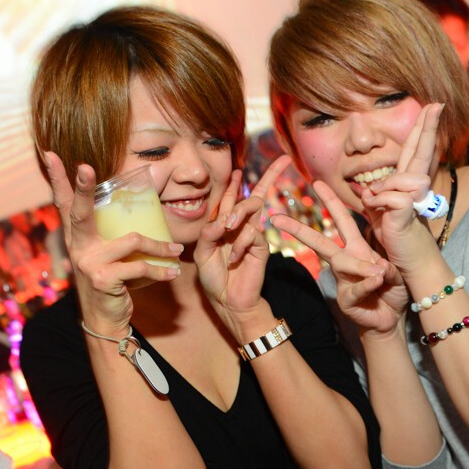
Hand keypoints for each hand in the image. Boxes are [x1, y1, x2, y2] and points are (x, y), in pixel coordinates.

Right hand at [44, 152, 182, 334]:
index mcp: (78, 236)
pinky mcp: (104, 279)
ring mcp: (89, 263)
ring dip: (159, 246)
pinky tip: (172, 273)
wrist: (105, 319)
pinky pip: (139, 268)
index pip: (64, 203)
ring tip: (176, 251)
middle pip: (80, 211)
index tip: (50, 154)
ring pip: (131, 241)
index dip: (58, 179)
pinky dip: (160, 270)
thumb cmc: (111, 281)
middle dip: (83, 188)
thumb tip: (142, 208)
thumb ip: (113, 234)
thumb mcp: (106, 255)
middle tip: (85, 167)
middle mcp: (78, 247)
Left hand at [195, 156, 291, 322]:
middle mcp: (241, 226)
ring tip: (228, 227)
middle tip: (249, 171)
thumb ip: (208, 233)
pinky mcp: (262, 246)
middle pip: (254, 195)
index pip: (232, 198)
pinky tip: (234, 258)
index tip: (238, 168)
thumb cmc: (214, 276)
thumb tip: (222, 219)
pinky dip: (241, 243)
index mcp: (225, 225)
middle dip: (266, 176)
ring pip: (253, 207)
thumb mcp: (202, 253)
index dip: (235, 182)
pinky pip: (253, 233)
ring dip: (239, 212)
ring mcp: (253, 235)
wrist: (227, 299)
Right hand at [271, 180, 408, 334]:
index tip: (316, 183)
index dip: (330, 201)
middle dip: (299, 230)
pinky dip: (368, 284)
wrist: (391, 318)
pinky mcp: (346, 301)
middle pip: (321, 242)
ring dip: (361, 266)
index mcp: (356, 248)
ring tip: (380, 271)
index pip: (341, 220)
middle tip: (278, 219)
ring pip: (342, 264)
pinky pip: (355, 289)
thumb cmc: (392, 289)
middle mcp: (346, 262)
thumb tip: (377, 267)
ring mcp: (343, 282)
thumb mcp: (394, 270)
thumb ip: (385, 265)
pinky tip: (379, 281)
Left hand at [360, 103, 444, 274]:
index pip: (416, 150)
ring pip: (399, 177)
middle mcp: (417, 186)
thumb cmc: (395, 235)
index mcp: (409, 183)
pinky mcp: (408, 209)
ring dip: (382, 192)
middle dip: (428, 127)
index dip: (423, 129)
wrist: (409, 261)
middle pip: (422, 151)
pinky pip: (388, 196)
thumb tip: (370, 188)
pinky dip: (378, 205)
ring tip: (379, 208)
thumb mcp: (381, 211)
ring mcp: (415, 197)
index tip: (433, 107)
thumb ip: (377, 195)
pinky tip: (382, 216)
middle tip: (437, 104)